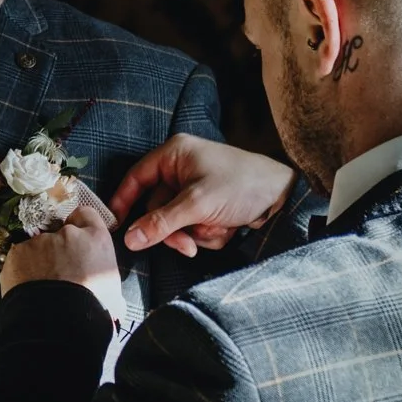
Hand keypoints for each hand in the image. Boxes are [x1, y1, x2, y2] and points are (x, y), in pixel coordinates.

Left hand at [1, 208, 125, 320]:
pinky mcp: (16, 254)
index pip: (86, 214)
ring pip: (37, 247)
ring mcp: (39, 242)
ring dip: (38, 261)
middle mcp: (67, 234)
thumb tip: (114, 305)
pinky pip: (19, 260)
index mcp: (95, 239)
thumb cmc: (91, 310)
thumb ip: (107, 286)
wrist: (58, 323)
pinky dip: (21, 271)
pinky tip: (27, 289)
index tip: (77, 239)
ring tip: (41, 286)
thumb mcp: (112, 294)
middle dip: (58, 248)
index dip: (80, 225)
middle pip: (59, 232)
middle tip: (59, 272)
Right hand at [111, 135, 296, 257]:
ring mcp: (196, 189)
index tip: (117, 225)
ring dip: (194, 234)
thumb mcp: (197, 205)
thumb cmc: (242, 185)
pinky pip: (194, 227)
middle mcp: (182, 169)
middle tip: (187, 245)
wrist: (284, 197)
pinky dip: (208, 233)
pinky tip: (227, 228)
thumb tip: (129, 240)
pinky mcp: (209, 206)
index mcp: (175, 155)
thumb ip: (161, 223)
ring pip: (176, 222)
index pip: (136, 178)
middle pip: (156, 209)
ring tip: (217, 229)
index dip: (123, 201)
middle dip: (174, 230)